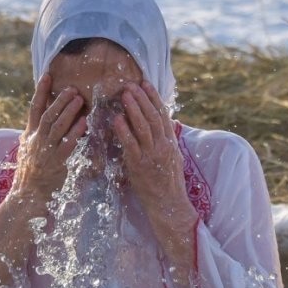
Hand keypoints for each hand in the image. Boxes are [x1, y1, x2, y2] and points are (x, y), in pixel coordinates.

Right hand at [12, 73, 86, 208]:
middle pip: (48, 115)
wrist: (28, 194)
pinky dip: (75, 132)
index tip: (47, 76)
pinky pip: (67, 144)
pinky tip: (84, 123)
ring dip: (69, 111)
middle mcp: (37, 140)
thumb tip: (41, 118)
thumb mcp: (28, 148)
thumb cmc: (30, 171)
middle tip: (72, 88)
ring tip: (79, 99)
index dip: (40, 91)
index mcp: (30, 134)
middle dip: (60, 100)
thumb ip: (35, 133)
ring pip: (57, 126)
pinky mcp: (57, 162)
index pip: (34, 108)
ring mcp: (46, 151)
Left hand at [114, 81, 196, 266]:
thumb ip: (164, 140)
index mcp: (170, 142)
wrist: (169, 204)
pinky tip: (117, 119)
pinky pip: (131, 145)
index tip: (146, 83)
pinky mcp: (140, 165)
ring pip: (143, 127)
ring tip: (124, 94)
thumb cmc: (167, 182)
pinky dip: (124, 131)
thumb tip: (160, 124)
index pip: (162, 114)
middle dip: (142, 99)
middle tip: (131, 84)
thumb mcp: (171, 157)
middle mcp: (163, 146)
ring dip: (133, 109)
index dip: (154, 98)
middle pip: (152, 117)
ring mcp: (151, 155)